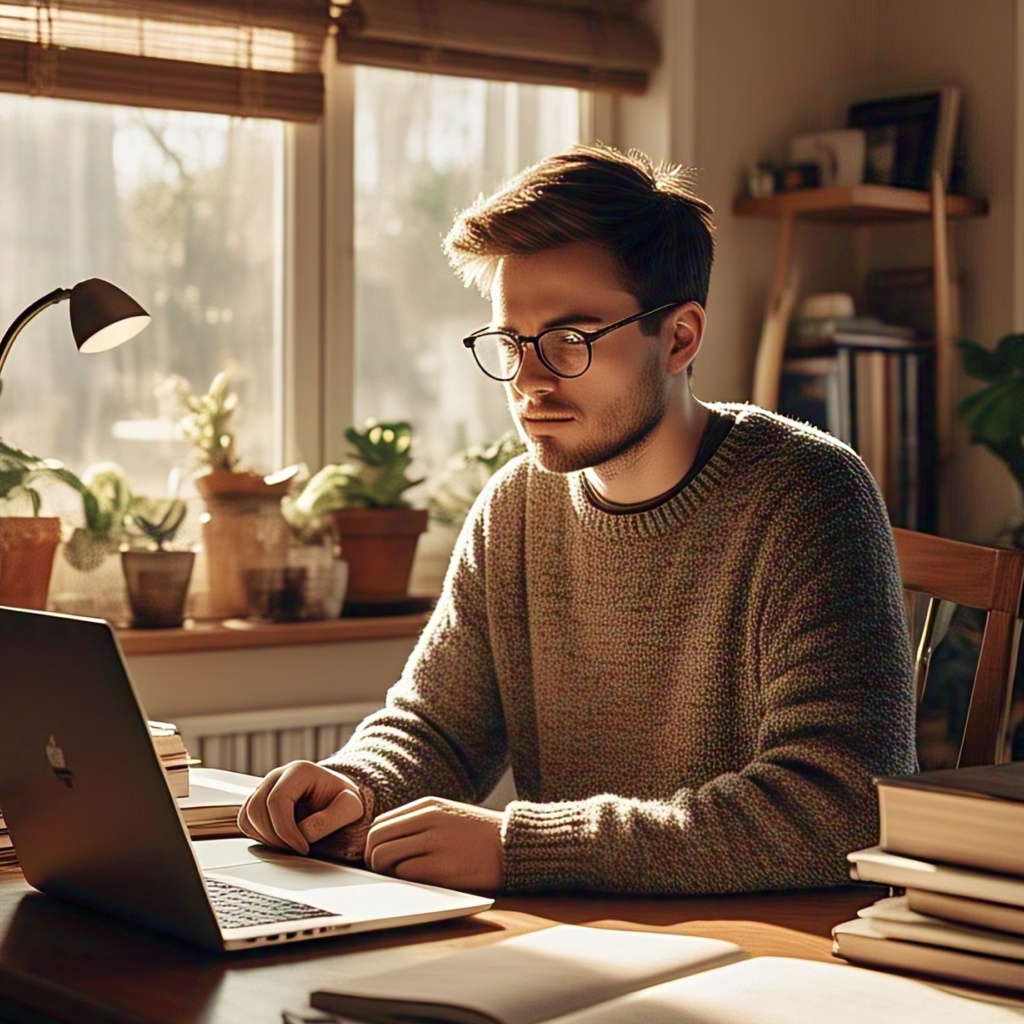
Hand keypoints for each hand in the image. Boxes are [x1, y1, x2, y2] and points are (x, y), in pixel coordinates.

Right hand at [237, 761, 363, 854]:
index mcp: (299, 771)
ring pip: (248, 816)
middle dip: (273, 836)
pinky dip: (259, 836)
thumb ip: (330, 819)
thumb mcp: (350, 808)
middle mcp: (277, 775)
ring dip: (265, 838)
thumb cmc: (344, 800)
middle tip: (295, 849)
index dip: (285, 830)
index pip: (276, 801)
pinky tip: (280, 841)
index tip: (303, 848)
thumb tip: (303, 833)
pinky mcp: (259, 801)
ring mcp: (265, 787)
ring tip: (290, 845)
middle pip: (256, 808)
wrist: (339, 798)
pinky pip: (246, 822)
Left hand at [364, 797, 503, 890]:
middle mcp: (429, 820)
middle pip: (376, 839)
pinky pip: (404, 874)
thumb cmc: (478, 834)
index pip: (380, 823)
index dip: (372, 844)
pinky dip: (403, 882)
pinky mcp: (444, 869)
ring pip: (384, 857)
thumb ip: (417, 822)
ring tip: (400, 878)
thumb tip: (382, 841)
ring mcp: (436, 844)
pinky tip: (417, 883)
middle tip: (382, 872)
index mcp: (428, 806)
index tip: (378, 857)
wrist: (513, 844)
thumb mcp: (447, 815)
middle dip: (372, 859)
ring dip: (384, 872)